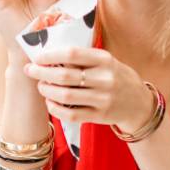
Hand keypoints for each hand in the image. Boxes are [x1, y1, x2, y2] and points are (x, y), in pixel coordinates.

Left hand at [24, 46, 156, 130]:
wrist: (139, 103)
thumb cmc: (116, 76)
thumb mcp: (107, 61)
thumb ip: (84, 58)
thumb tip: (50, 54)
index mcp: (105, 59)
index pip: (72, 54)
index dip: (50, 55)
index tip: (37, 57)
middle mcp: (105, 78)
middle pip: (65, 76)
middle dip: (42, 73)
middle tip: (30, 70)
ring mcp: (103, 99)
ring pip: (65, 96)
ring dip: (47, 91)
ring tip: (41, 86)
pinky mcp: (100, 116)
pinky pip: (71, 114)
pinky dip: (55, 109)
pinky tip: (50, 102)